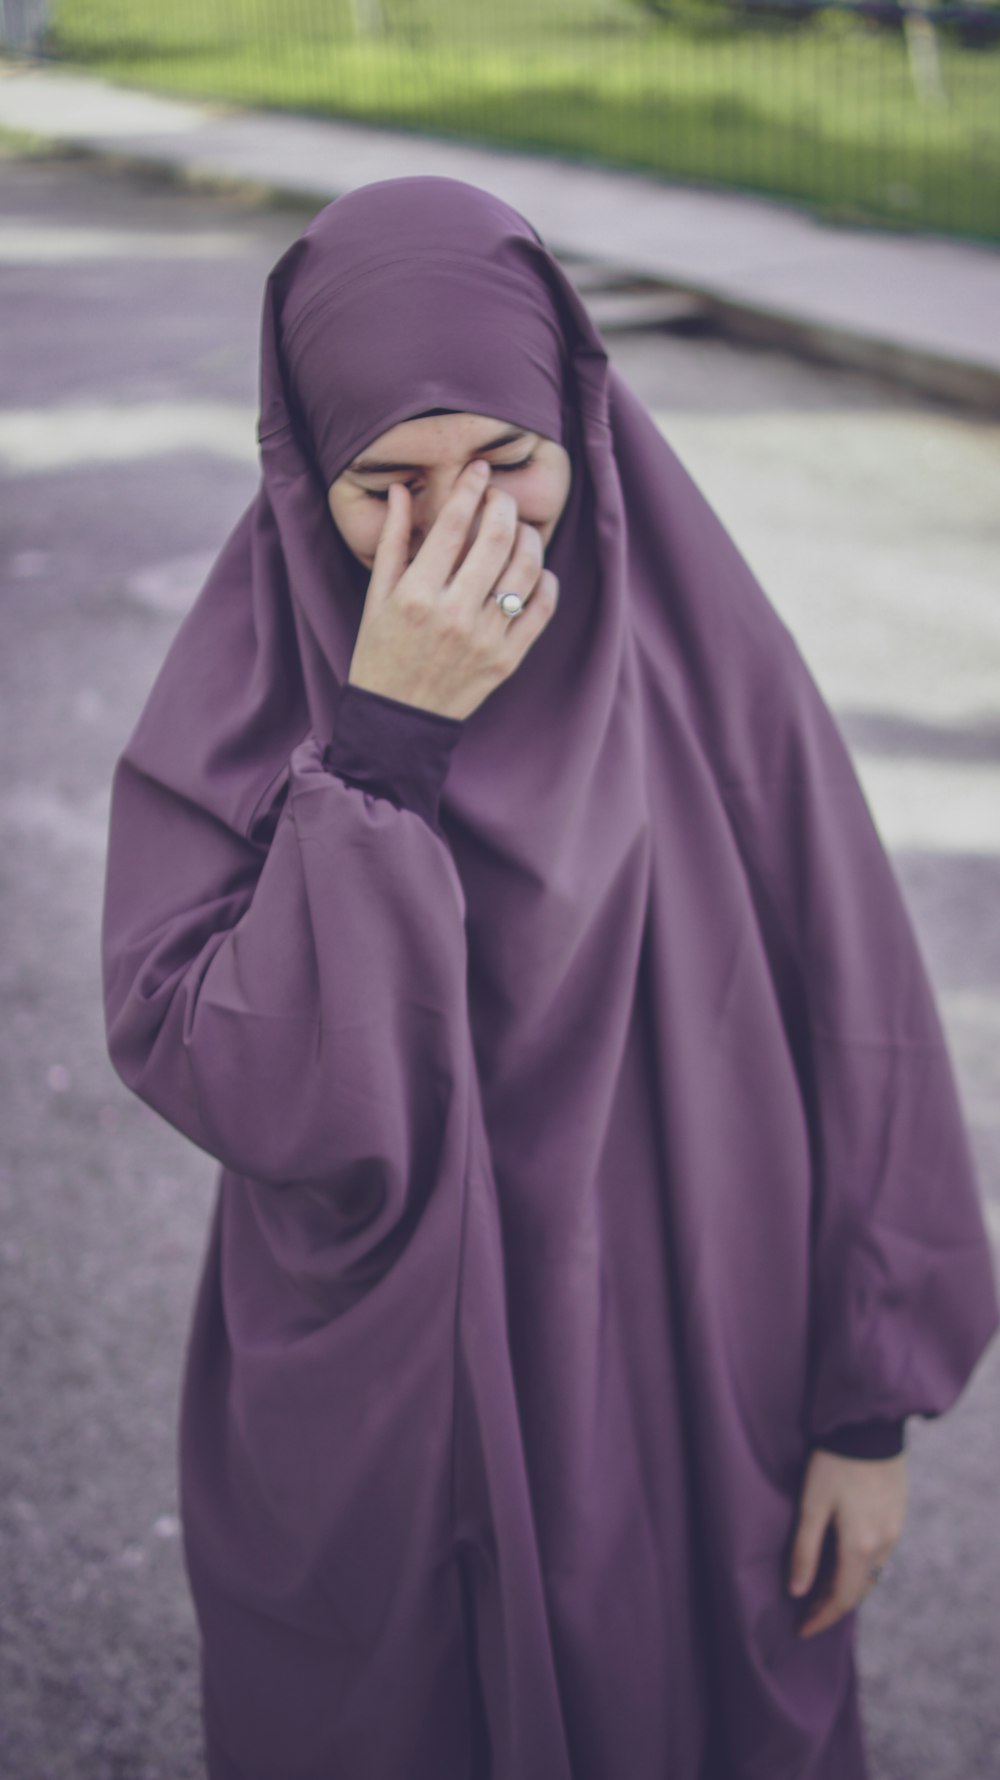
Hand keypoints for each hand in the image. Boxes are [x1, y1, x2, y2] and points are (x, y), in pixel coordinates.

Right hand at [346, 460, 559, 720]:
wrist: (397, 720)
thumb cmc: (380, 654)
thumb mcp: (376, 598)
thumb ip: (393, 542)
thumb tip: (405, 490)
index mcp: (416, 595)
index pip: (452, 526)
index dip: (470, 488)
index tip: (479, 469)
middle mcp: (453, 614)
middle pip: (496, 540)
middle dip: (504, 505)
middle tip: (501, 497)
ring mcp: (485, 639)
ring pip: (525, 569)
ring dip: (529, 538)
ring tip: (520, 530)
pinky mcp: (507, 660)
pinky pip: (541, 609)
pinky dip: (545, 581)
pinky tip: (535, 571)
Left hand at [787, 1448, 906, 1638]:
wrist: (868, 1427)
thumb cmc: (833, 1464)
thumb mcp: (811, 1505)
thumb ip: (804, 1550)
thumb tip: (796, 1592)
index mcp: (861, 1546)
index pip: (842, 1598)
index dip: (821, 1618)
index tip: (801, 1630)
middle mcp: (883, 1545)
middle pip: (858, 1590)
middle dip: (832, 1606)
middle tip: (806, 1612)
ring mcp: (894, 1530)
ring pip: (870, 1573)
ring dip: (846, 1586)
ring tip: (819, 1589)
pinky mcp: (897, 1515)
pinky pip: (878, 1554)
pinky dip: (858, 1566)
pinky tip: (841, 1559)